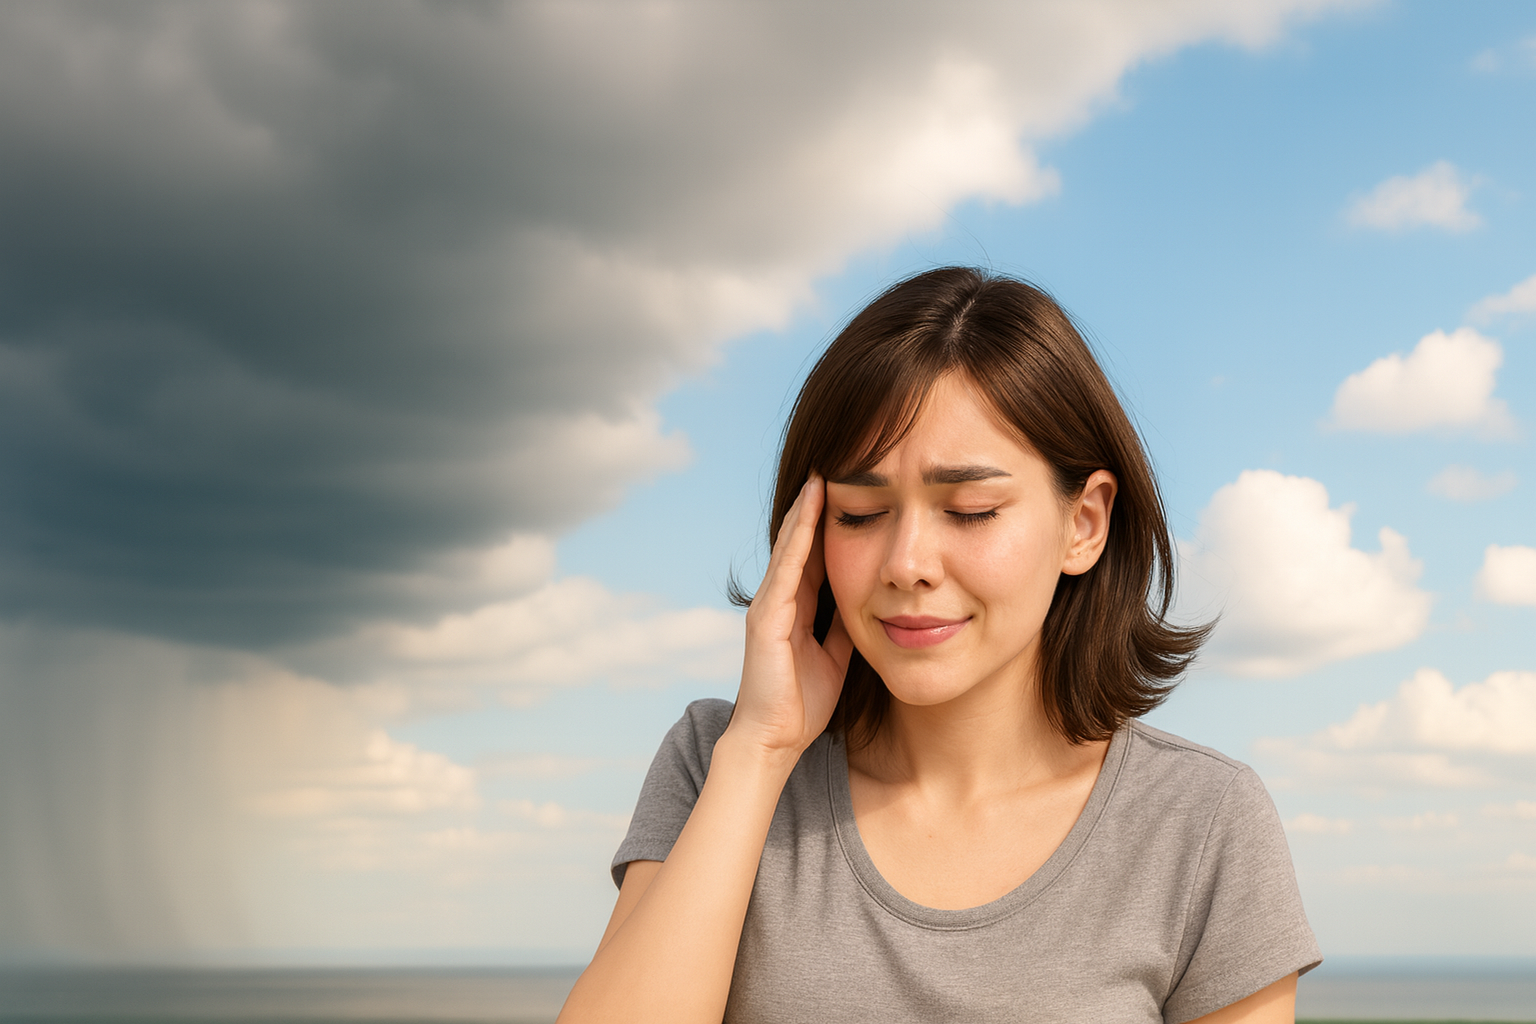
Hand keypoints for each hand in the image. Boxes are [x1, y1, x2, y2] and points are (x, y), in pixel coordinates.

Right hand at [728, 473, 853, 758]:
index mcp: (798, 609)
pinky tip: (810, 511)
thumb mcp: (838, 655)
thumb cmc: (803, 704)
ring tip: (822, 475)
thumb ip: (846, 626)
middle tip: (835, 467)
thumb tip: (872, 601)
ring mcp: (769, 605)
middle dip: (816, 507)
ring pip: (791, 547)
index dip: (832, 525)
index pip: (817, 556)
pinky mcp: (766, 616)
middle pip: (801, 543)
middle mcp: (780, 600)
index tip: (852, 493)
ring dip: (806, 510)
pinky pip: (786, 568)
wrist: (775, 740)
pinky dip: (798, 537)